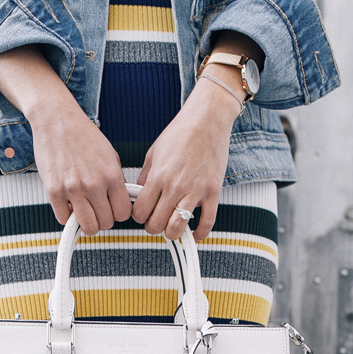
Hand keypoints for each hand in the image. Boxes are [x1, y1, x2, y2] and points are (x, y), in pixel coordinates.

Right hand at [0, 47, 131, 234]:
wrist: (56, 118)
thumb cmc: (82, 135)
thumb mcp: (110, 155)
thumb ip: (117, 180)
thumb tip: (120, 203)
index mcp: (111, 175)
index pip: (123, 213)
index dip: (118, 213)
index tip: (112, 209)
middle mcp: (93, 184)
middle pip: (106, 223)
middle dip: (102, 218)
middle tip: (96, 208)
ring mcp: (73, 189)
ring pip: (88, 227)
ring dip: (87, 222)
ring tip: (84, 210)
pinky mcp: (54, 190)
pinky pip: (64, 219)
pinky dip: (66, 215)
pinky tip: (68, 203)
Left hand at [132, 77, 238, 241]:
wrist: (208, 118)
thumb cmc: (181, 132)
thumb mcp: (154, 152)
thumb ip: (146, 177)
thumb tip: (139, 197)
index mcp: (158, 176)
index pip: (141, 212)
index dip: (139, 217)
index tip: (143, 214)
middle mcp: (175, 186)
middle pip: (156, 224)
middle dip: (153, 227)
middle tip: (156, 221)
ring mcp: (196, 190)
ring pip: (177, 227)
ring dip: (172, 232)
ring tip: (171, 227)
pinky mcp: (213, 191)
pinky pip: (207, 222)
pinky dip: (200, 234)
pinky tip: (195, 234)